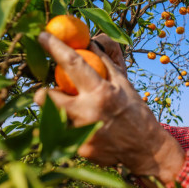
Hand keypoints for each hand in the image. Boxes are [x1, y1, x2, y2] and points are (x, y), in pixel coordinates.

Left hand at [34, 32, 184, 183]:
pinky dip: (73, 130)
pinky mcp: (79, 150)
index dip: (55, 47)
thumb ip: (105, 63)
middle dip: (44, 92)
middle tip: (56, 93)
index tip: (42, 36)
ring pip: (54, 117)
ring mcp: (81, 134)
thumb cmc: (135, 112)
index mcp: (101, 92)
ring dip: (61, 113)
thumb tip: (89, 43)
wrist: (146, 150)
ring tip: (79, 116)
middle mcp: (87, 113)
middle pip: (46, 97)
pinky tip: (89, 133)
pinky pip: (65, 135)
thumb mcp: (124, 84)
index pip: (72, 63)